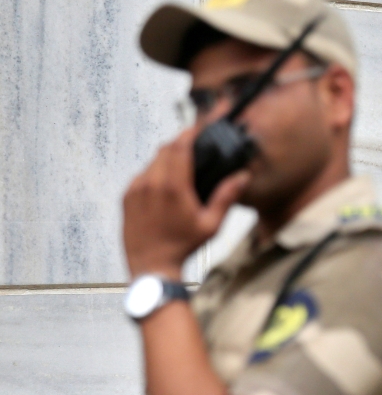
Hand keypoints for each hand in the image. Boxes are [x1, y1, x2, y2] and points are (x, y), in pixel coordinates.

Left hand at [123, 128, 249, 278]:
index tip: (197, 128)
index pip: (179, 147)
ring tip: (180, 170)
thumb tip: (242, 177)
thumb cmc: (182, 247)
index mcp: (173, 187)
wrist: (152, 266)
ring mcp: (135, 189)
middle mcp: (151, 183)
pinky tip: (164, 187)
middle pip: (164, 149)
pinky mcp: (126, 197)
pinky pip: (141, 175)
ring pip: (152, 161)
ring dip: (166, 160)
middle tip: (192, 147)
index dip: (189, 133)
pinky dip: (154, 173)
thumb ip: (226, 197)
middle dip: (179, 144)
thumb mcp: (211, 224)